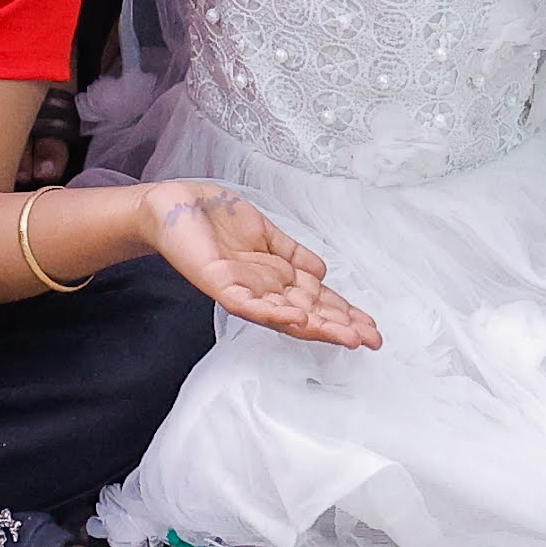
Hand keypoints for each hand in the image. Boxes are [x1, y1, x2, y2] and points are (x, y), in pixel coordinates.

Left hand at [142, 180, 378, 348]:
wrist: (174, 206)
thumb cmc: (215, 216)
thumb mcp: (265, 234)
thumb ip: (292, 254)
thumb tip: (324, 272)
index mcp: (276, 277)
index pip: (316, 300)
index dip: (344, 313)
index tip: (372, 327)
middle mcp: (263, 290)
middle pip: (307, 313)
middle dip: (340, 327)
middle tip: (371, 340)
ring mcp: (243, 290)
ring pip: (284, 316)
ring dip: (316, 326)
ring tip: (347, 336)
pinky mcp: (220, 285)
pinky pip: (248, 305)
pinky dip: (273, 312)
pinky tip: (297, 317)